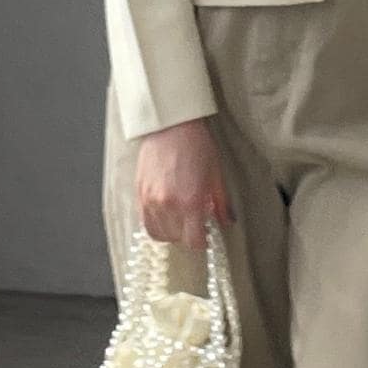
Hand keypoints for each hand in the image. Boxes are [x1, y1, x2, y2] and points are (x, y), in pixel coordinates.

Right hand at [135, 116, 235, 248]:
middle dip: (188, 235)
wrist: (170, 125)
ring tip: (179, 219)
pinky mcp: (140, 194)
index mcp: (190, 202)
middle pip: (177, 239)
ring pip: (160, 234)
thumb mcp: (216, 175)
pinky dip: (156, 224)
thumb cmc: (195, 145)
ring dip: (171, 232)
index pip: (194, 242)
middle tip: (194, 222)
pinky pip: (145, 223)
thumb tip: (227, 222)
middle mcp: (168, 205)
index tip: (205, 236)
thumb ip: (221, 204)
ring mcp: (151, 201)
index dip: (201, 242)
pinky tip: (165, 215)